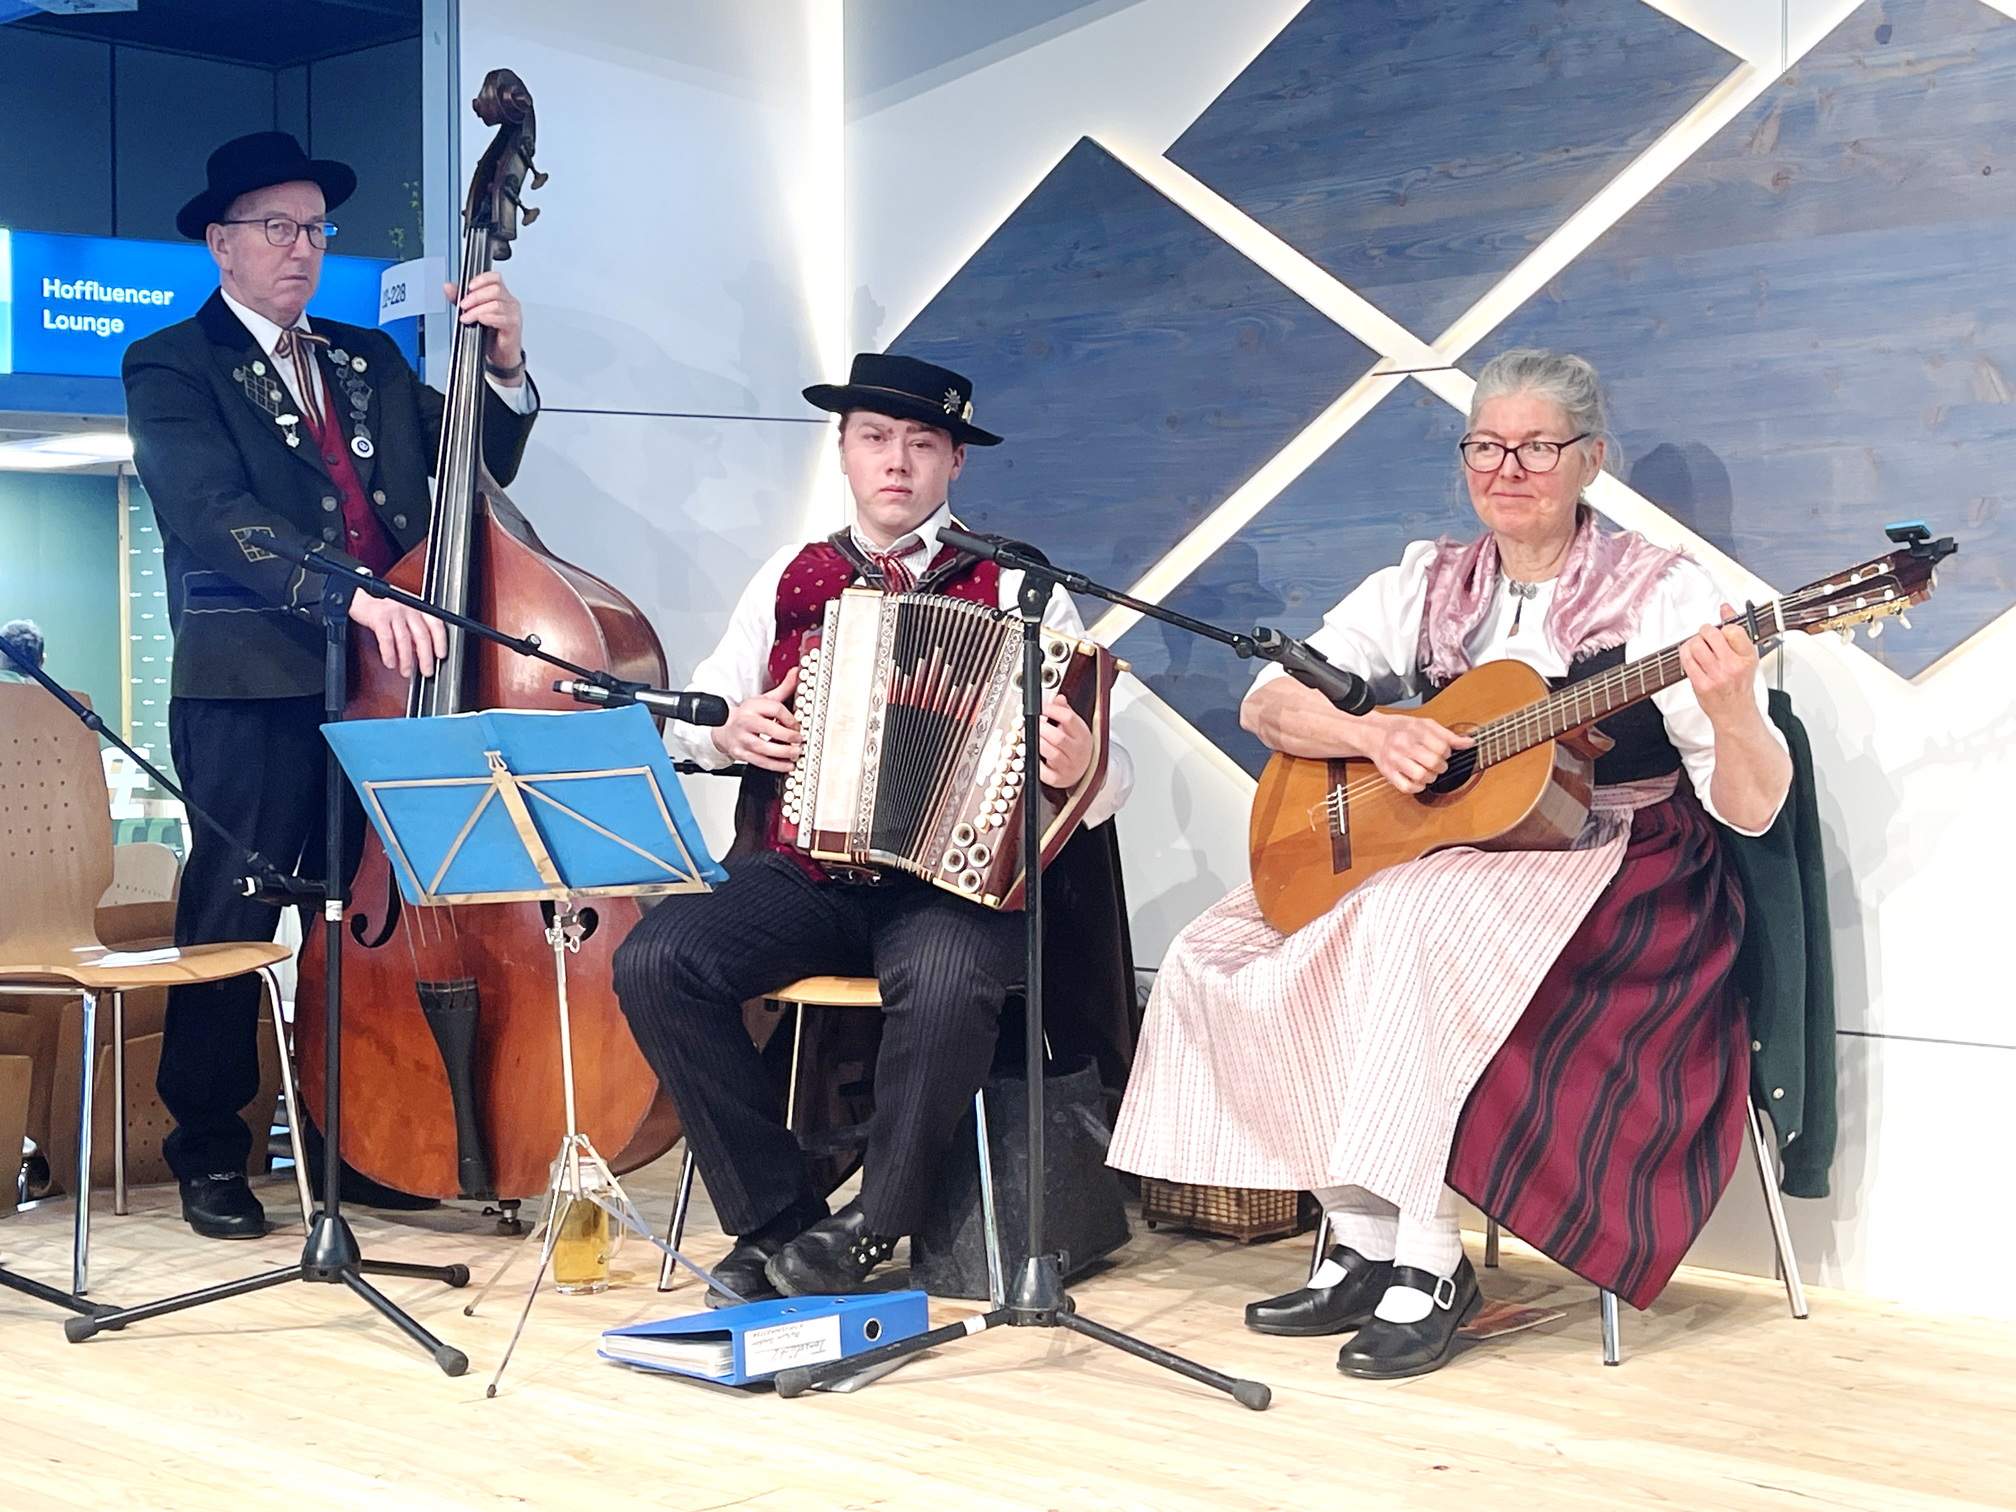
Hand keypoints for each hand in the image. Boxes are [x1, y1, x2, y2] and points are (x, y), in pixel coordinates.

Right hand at [348, 589, 446, 678]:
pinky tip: (390, 663)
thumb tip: (422, 654)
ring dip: (406, 659)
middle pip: (422, 635)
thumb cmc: (384, 610)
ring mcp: (394, 612)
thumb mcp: (404, 618)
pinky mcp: (379, 617)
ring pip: (404, 639)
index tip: (441, 655)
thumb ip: (414, 633)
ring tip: (406, 671)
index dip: (440, 641)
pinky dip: (389, 653)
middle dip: (426, 657)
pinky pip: (386, 638)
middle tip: (426, 671)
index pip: (435, 624)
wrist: (359, 598)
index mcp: (418, 609)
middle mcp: (409, 609)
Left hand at [445, 272, 523, 375]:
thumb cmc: (491, 334)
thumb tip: (447, 287)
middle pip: (495, 289)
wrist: (500, 356)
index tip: (468, 287)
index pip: (494, 278)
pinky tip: (481, 321)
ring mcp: (513, 313)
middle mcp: (509, 302)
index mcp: (501, 295)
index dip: (481, 279)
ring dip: (478, 310)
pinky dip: (489, 318)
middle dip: (475, 297)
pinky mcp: (514, 326)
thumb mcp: (472, 312)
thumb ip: (460, 298)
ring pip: (496, 303)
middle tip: (464, 306)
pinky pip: (503, 318)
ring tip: (468, 317)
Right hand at [712, 668, 800, 771]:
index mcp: (753, 706)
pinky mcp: (741, 753)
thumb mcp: (764, 699)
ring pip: (763, 748)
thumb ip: (783, 688)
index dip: (790, 719)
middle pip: (769, 729)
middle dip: (787, 736)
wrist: (724, 729)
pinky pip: (759, 762)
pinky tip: (787, 765)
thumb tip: (798, 672)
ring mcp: (742, 739)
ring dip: (783, 752)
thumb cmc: (747, 715)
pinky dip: (775, 765)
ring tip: (796, 752)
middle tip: (799, 740)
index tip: (798, 726)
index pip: (775, 709)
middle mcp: (746, 722)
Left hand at [1038, 694, 1093, 787]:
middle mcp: (1077, 752)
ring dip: (1036, 742)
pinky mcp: (1057, 779)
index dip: (1052, 710)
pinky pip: (1043, 771)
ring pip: (1050, 753)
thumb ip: (1066, 712)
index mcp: (1082, 736)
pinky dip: (1034, 761)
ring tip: (1027, 733)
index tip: (1041, 707)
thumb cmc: (1077, 748)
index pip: (1068, 718)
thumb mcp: (1076, 728)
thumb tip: (1059, 698)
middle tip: (1031, 721)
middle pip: (1058, 737)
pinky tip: (1030, 752)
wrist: (1084, 772)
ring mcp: (1067, 766)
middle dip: (1041, 727)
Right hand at [1369, 713, 1472, 794]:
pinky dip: (1417, 787)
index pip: (1442, 746)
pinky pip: (1407, 787)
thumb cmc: (1401, 729)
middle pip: (1433, 762)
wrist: (1373, 733)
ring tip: (1429, 772)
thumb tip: (1469, 743)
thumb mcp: (1425, 724)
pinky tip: (1419, 780)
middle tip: (1438, 763)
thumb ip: (1447, 734)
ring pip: (1421, 776)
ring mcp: (1395, 760)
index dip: (1448, 752)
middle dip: (1441, 766)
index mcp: (1414, 730)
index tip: (1444, 752)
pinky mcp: (1388, 773)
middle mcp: (1403, 745)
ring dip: (1431, 777)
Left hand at [1679, 603, 1761, 725]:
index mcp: (1747, 657)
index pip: (1732, 629)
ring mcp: (1716, 675)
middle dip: (1705, 632)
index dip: (1723, 627)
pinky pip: (1686, 659)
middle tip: (1706, 637)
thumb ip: (1736, 631)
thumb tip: (1725, 608)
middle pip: (1710, 634)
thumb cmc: (1740, 684)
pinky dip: (1685, 653)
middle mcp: (1732, 666)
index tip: (1722, 633)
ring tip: (1698, 647)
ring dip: (1693, 642)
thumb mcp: (1746, 656)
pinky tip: (1691, 656)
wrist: (1735, 712)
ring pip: (1695, 644)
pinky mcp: (1701, 684)